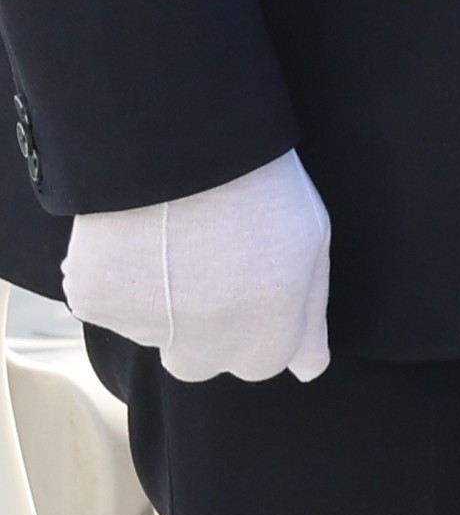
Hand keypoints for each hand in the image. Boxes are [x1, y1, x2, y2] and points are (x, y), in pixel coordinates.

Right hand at [63, 149, 332, 382]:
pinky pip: (106, 304)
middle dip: (204, 333)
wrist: (179, 143)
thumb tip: (308, 371)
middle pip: (201, 363)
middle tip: (205, 271)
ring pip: (153, 333)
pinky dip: (116, 280)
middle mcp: (206, 342)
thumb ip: (308, 316)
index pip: (261, 365)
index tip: (250, 290)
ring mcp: (146, 327)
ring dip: (160, 303)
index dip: (257, 328)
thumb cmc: (258, 184)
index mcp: (267, 329)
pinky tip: (132, 237)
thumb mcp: (310, 243)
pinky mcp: (95, 304)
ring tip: (170, 240)